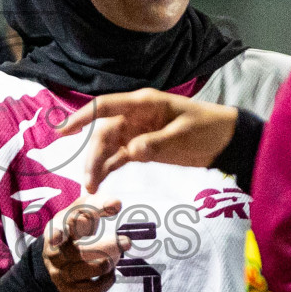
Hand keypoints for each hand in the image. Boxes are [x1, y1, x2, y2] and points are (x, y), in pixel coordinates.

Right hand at [43, 195, 130, 291]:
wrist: (57, 256)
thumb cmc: (74, 227)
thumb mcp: (80, 210)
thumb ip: (98, 204)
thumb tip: (116, 204)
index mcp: (55, 231)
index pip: (59, 230)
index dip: (65, 229)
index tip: (79, 219)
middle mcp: (53, 254)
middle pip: (75, 253)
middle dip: (104, 246)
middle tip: (126, 241)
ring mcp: (59, 275)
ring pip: (85, 271)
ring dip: (107, 263)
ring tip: (117, 256)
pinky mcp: (69, 291)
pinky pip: (93, 290)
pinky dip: (107, 280)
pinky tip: (110, 272)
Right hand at [56, 89, 238, 193]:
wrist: (226, 140)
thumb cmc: (207, 128)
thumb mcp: (184, 134)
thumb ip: (156, 142)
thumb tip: (130, 151)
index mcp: (144, 103)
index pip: (106, 106)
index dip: (83, 116)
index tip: (64, 130)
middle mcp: (134, 116)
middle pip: (103, 132)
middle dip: (92, 154)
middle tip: (88, 180)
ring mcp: (136, 132)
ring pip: (107, 147)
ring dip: (97, 165)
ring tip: (92, 188)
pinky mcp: (141, 148)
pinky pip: (118, 157)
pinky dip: (108, 169)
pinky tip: (100, 183)